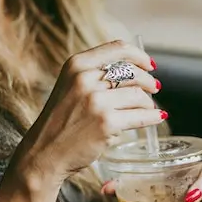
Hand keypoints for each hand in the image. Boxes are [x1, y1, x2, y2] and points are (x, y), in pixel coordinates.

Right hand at [15, 40, 163, 190]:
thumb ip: (96, 76)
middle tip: (154, 88)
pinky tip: (157, 118)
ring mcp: (96, 101)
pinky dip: (152, 117)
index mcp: (77, 65)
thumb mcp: (71, 87)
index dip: (140, 56)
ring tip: (148, 109)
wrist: (44, 152)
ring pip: (138, 94)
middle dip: (148, 81)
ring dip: (148, 103)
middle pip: (132, 72)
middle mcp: (85, 79)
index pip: (118, 49)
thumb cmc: (60, 123)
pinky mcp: (106, 122)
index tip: (150, 65)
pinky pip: (140, 116)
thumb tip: (137, 72)